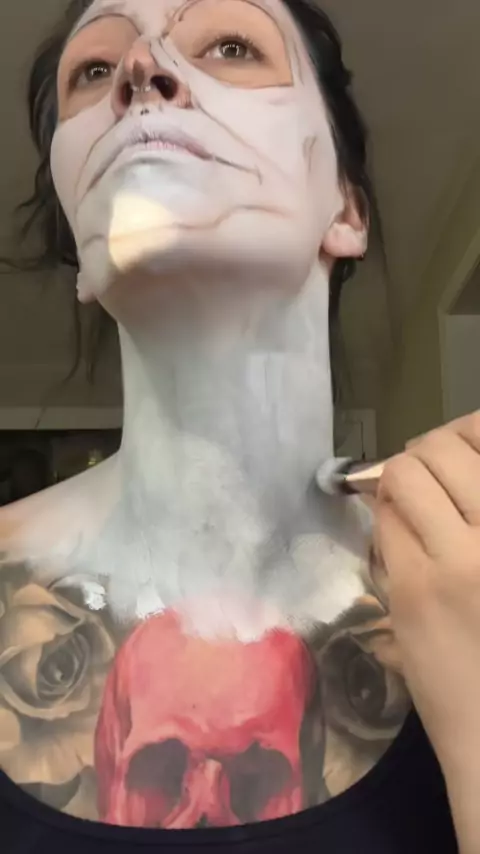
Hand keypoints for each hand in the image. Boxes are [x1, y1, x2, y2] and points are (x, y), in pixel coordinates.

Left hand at [372, 411, 479, 768]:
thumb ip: (479, 513)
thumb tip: (464, 457)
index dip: (469, 428)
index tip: (467, 438)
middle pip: (439, 448)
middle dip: (429, 451)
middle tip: (435, 469)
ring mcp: (453, 561)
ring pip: (404, 477)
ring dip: (403, 481)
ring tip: (418, 502)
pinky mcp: (410, 590)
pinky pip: (385, 525)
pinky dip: (389, 519)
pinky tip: (405, 537)